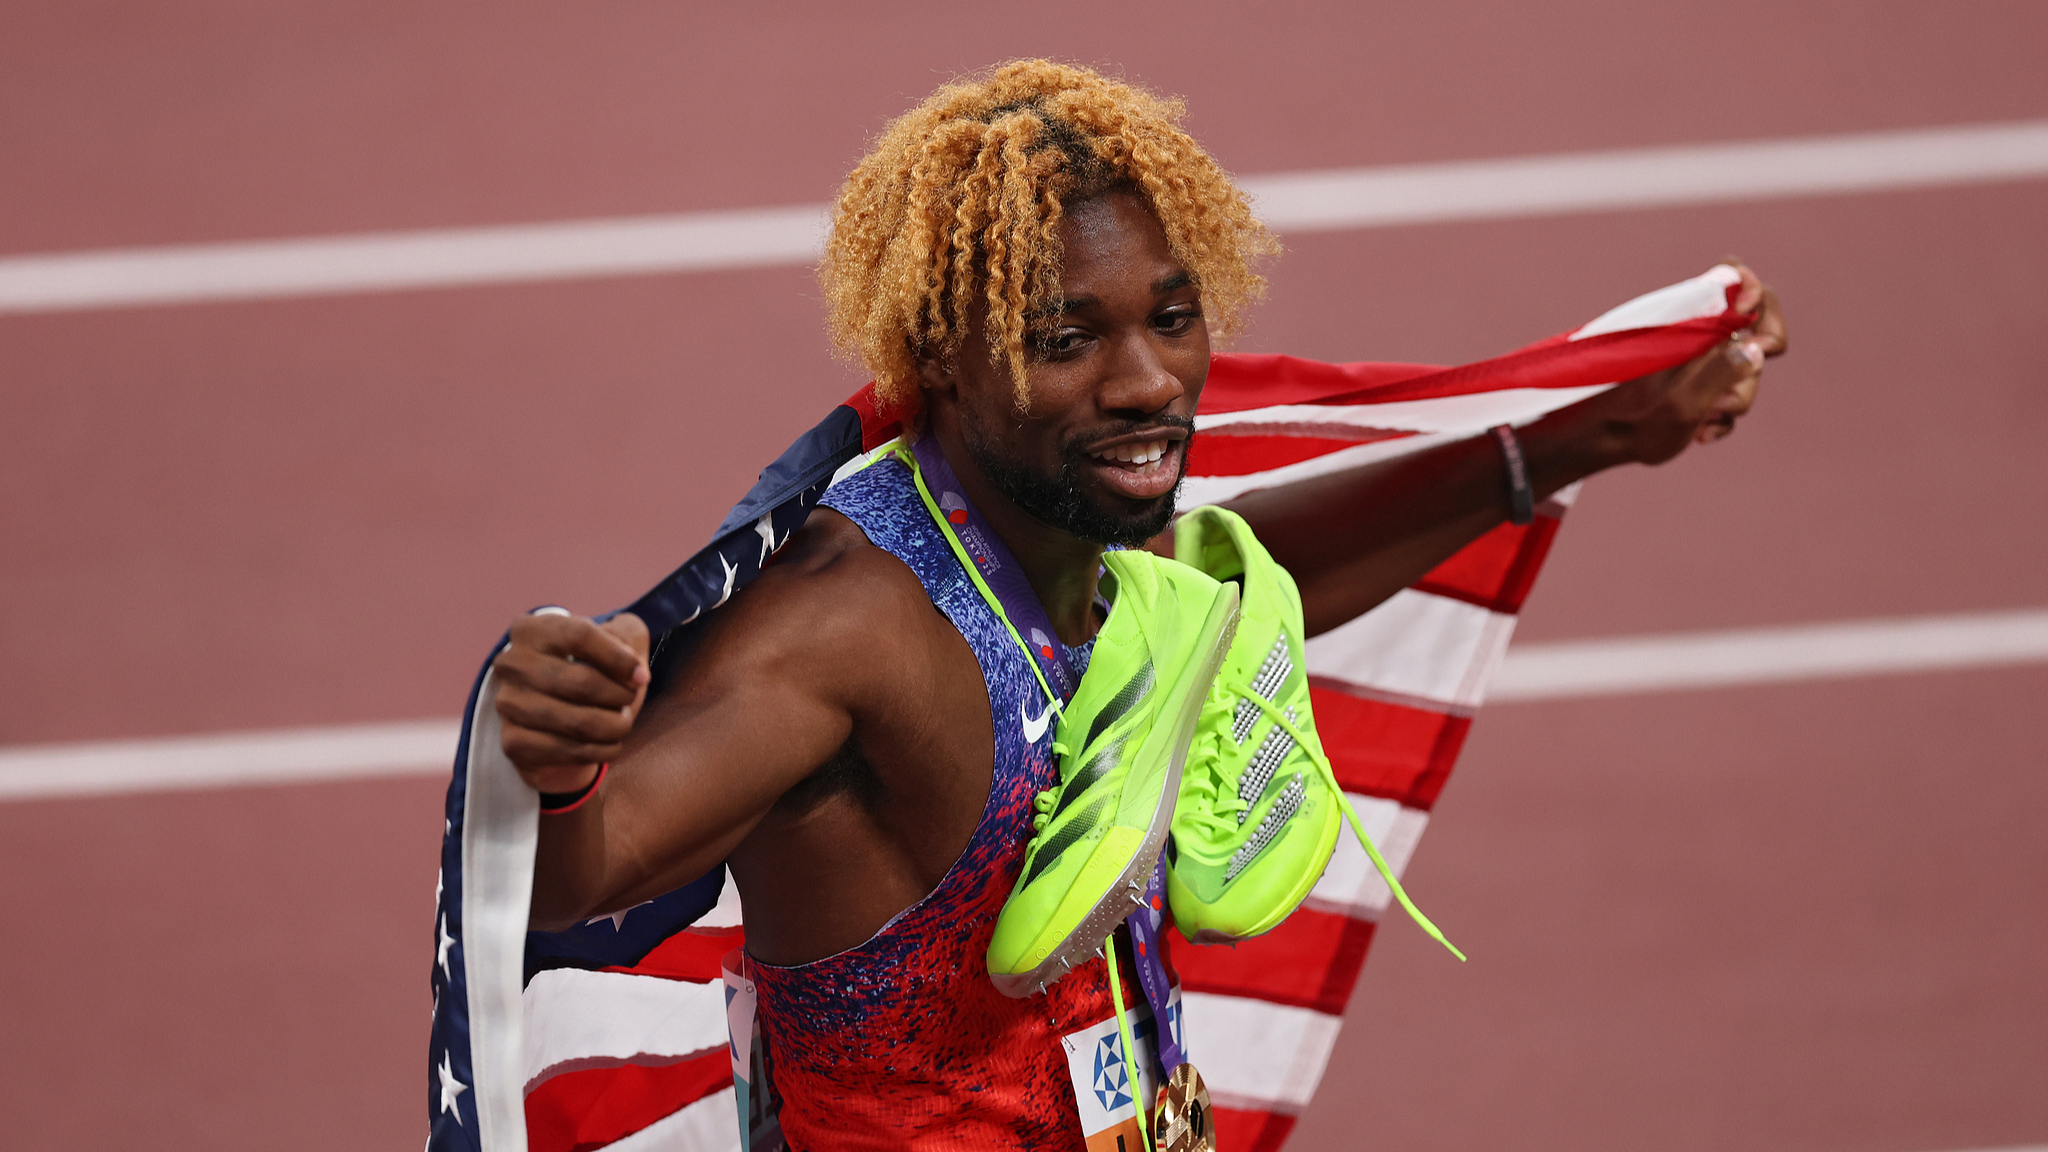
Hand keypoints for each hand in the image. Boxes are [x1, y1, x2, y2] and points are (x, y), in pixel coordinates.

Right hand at [492, 610, 650, 792]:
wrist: (550, 713)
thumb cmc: (587, 667)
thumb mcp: (610, 638)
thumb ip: (627, 636)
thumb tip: (634, 670)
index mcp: (531, 629)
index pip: (579, 635)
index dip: (618, 657)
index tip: (641, 676)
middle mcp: (511, 664)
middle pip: (582, 683)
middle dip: (619, 696)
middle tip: (630, 700)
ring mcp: (508, 704)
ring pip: (579, 722)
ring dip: (614, 726)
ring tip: (622, 723)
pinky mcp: (513, 742)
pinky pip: (569, 751)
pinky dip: (600, 750)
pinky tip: (609, 743)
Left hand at [1587, 261, 1788, 464]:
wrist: (1595, 440)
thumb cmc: (1631, 421)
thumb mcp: (1681, 402)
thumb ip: (1720, 371)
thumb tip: (1753, 348)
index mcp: (1690, 321)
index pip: (1736, 280)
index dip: (1754, 295)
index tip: (1748, 328)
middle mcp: (1698, 333)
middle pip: (1755, 334)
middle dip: (1747, 375)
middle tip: (1722, 402)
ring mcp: (1701, 359)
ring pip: (1745, 371)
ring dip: (1731, 402)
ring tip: (1703, 423)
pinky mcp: (1699, 384)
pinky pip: (1729, 395)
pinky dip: (1720, 418)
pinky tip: (1701, 435)